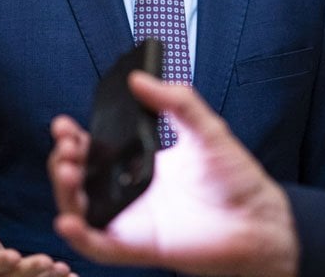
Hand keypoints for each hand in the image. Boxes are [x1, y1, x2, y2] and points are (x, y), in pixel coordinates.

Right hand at [49, 71, 299, 276]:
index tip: (65, 124)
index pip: (98, 151)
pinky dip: (81, 237)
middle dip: (65, 160)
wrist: (259, 217)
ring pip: (84, 212)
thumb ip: (176, 100)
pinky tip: (69, 220)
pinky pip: (102, 246)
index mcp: (143, 164)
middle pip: (83, 180)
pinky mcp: (141, 245)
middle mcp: (133, 192)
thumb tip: (140, 79)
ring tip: (66, 168)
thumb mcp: (204, 127)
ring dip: (66, 193)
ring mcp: (134, 220)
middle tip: (66, 142)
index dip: (76, 140)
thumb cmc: (235, 177)